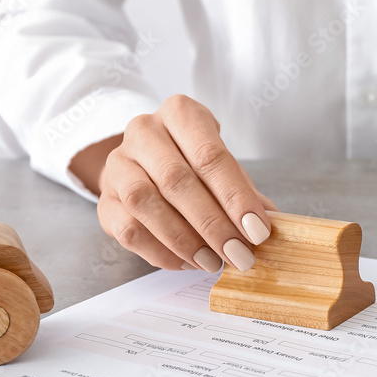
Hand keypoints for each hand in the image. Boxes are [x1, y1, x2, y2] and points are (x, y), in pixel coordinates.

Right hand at [73, 94, 277, 271]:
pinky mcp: (104, 200)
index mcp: (180, 113)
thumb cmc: (193, 164)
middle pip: (177, 180)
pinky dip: (161, 252)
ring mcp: (118, 164)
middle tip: (240, 255)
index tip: (258, 231)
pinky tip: (187, 263)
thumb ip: (244, 191)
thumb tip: (272, 223)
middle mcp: (143, 131)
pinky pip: (128, 230)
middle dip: (213, 225)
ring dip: (185, 241)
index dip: (236, 197)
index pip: (210, 155)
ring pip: (147, 204)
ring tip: (214, 262)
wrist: (143, 164)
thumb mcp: (222, 167)